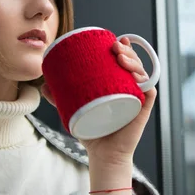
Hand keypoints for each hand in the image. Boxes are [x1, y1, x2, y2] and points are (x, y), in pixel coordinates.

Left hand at [41, 36, 156, 164]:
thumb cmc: (92, 131)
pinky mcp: (144, 109)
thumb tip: (44, 84)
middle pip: (134, 63)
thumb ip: (59, 97)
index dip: (124, 47)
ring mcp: (139, 98)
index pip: (125, 61)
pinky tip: (137, 76)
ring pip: (142, 73)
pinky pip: (150, 91)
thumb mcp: (74, 110)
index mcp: (119, 85)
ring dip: (135, 61)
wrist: (102, 155)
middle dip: (127, 50)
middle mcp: (131, 88)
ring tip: (120, 57)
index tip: (114, 39)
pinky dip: (146, 81)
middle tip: (114, 47)